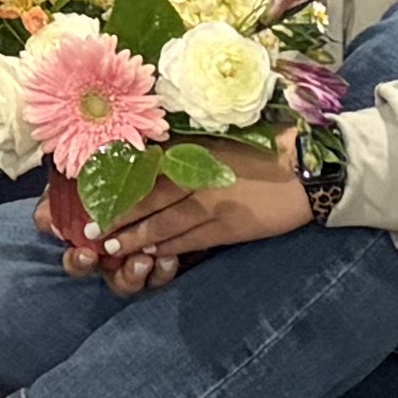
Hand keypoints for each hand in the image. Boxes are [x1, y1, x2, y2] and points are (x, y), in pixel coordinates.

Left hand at [59, 144, 309, 294]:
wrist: (306, 168)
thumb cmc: (266, 149)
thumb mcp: (221, 142)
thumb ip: (189, 153)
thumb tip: (155, 159)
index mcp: (194, 155)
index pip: (147, 174)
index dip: (120, 191)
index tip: (94, 201)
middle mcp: (197, 179)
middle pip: (148, 203)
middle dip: (119, 219)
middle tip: (91, 233)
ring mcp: (212, 205)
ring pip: (165, 226)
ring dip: (137, 239)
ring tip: (113, 248)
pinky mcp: (229, 228)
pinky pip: (191, 242)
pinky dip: (168, 250)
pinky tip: (151, 256)